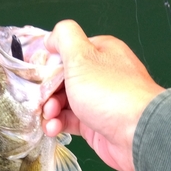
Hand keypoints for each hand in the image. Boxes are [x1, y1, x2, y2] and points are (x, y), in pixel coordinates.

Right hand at [42, 20, 164, 170]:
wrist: (137, 134)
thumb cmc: (108, 91)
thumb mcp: (81, 56)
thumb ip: (64, 38)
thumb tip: (52, 37)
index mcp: (100, 52)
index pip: (67, 53)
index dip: (48, 64)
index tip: (34, 77)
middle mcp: (100, 74)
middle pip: (63, 79)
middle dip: (47, 91)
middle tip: (41, 102)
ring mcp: (99, 101)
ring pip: (65, 102)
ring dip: (51, 110)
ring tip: (49, 118)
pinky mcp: (96, 125)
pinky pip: (71, 121)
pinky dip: (59, 124)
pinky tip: (53, 129)